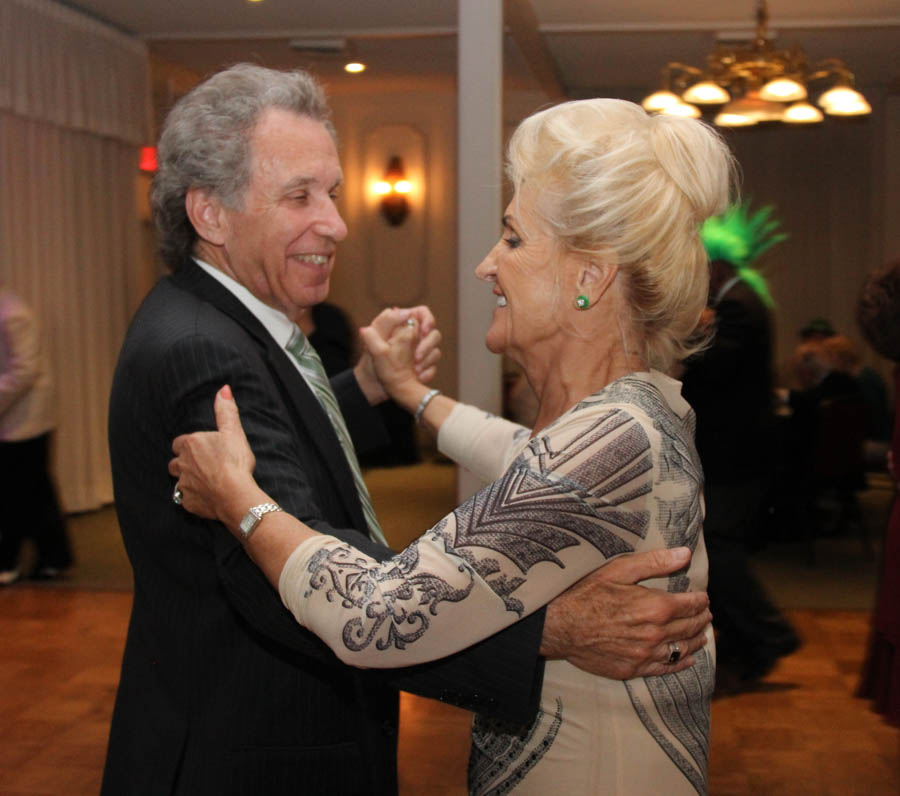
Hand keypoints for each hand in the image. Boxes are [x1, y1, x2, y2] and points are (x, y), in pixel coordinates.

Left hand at [169, 386, 259, 523]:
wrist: (235, 495)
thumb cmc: (235, 462)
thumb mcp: (234, 432)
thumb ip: (226, 411)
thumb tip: (224, 389)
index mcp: (191, 444)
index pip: (180, 443)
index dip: (189, 446)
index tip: (201, 449)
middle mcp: (182, 463)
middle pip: (175, 462)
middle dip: (184, 463)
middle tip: (202, 465)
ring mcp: (184, 484)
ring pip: (178, 481)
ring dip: (187, 480)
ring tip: (204, 481)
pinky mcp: (188, 502)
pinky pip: (186, 499)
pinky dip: (194, 497)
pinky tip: (207, 496)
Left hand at [354, 306, 441, 404]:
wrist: (372, 384)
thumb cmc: (370, 360)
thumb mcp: (374, 338)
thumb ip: (388, 320)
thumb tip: (406, 312)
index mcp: (403, 325)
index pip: (423, 313)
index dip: (428, 319)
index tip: (423, 331)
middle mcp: (414, 337)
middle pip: (434, 333)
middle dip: (428, 345)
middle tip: (416, 357)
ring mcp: (421, 352)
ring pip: (436, 351)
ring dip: (426, 361)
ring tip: (414, 370)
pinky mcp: (424, 366)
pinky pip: (433, 368)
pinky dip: (426, 373)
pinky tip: (416, 377)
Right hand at [540, 547, 711, 677]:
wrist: (560, 626)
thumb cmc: (586, 593)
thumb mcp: (619, 570)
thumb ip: (655, 562)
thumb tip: (685, 554)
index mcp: (655, 607)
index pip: (691, 604)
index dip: (700, 600)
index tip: (703, 597)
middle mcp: (656, 633)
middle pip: (690, 627)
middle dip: (701, 618)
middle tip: (706, 614)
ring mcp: (646, 654)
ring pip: (683, 648)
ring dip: (696, 640)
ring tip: (701, 634)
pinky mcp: (634, 668)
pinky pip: (666, 668)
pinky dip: (681, 663)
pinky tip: (688, 659)